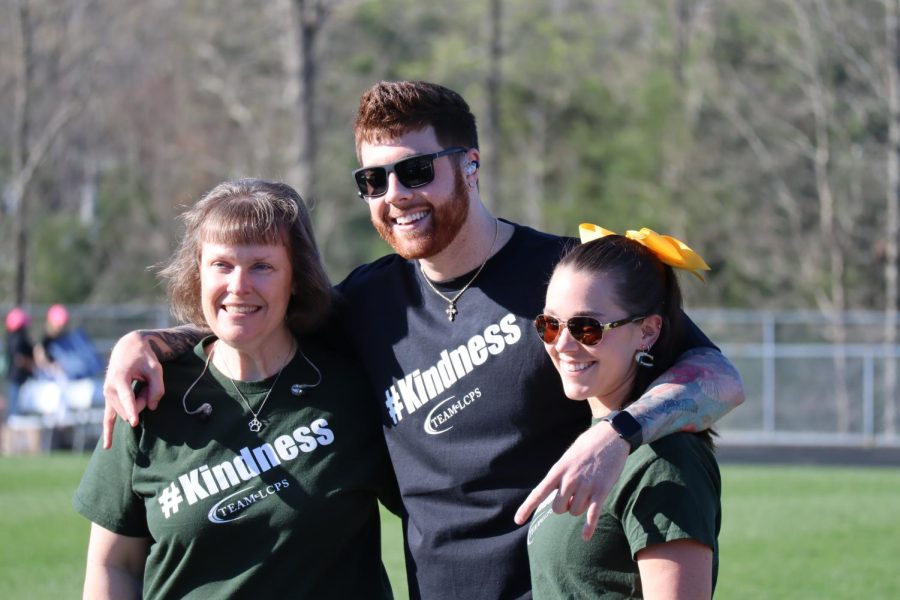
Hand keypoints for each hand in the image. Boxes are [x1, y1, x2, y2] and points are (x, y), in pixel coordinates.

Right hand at [101, 331, 165, 448]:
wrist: (127, 349)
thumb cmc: (143, 357)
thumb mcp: (156, 368)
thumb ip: (157, 388)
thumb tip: (151, 408)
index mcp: (119, 378)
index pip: (127, 397)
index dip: (133, 409)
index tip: (135, 422)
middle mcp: (109, 388)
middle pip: (132, 407)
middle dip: (145, 399)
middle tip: (148, 382)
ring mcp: (107, 396)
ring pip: (128, 412)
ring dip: (140, 402)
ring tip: (141, 384)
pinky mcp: (109, 400)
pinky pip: (107, 419)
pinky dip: (108, 432)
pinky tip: (108, 447)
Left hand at [514, 421, 628, 539]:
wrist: (610, 436)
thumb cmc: (587, 447)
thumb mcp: (567, 458)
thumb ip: (560, 476)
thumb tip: (559, 497)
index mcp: (558, 470)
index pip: (538, 492)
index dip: (527, 508)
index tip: (517, 520)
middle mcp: (569, 479)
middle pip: (558, 508)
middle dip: (564, 506)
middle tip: (572, 496)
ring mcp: (586, 485)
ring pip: (575, 511)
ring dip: (579, 507)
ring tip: (587, 492)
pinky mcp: (602, 490)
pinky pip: (592, 514)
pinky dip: (589, 527)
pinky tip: (585, 537)